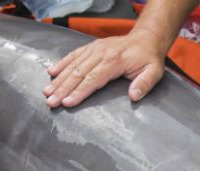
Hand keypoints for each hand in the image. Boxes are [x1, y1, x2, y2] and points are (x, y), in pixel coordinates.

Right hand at [44, 30, 165, 107]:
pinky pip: (73, 55)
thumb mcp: (154, 72)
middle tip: (51, 102)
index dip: (79, 92)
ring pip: (73, 65)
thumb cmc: (148, 59)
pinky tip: (50, 72)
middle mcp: (101, 53)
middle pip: (78, 73)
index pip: (93, 79)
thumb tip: (133, 96)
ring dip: (58, 79)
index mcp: (114, 60)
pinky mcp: (91, 47)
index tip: (67, 103)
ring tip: (46, 92)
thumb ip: (144, 84)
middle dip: (63, 89)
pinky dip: (61, 63)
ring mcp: (94, 48)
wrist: (145, 38)